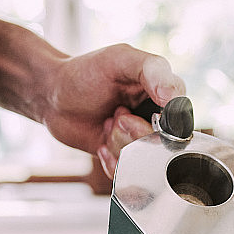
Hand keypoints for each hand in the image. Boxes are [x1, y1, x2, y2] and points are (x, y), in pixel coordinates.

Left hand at [42, 44, 185, 177]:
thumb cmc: (85, 73)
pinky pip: (127, 173)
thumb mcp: (120, 60)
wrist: (52, 96)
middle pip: (162, 146)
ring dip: (119, 144)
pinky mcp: (124, 158)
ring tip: (106, 125)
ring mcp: (140, 141)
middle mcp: (157, 120)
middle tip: (115, 116)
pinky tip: (101, 143)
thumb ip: (153, 70)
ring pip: (143, 161)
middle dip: (134, 134)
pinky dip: (111, 161)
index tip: (132, 111)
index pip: (181, 121)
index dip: (160, 125)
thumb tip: (174, 98)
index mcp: (164, 94)